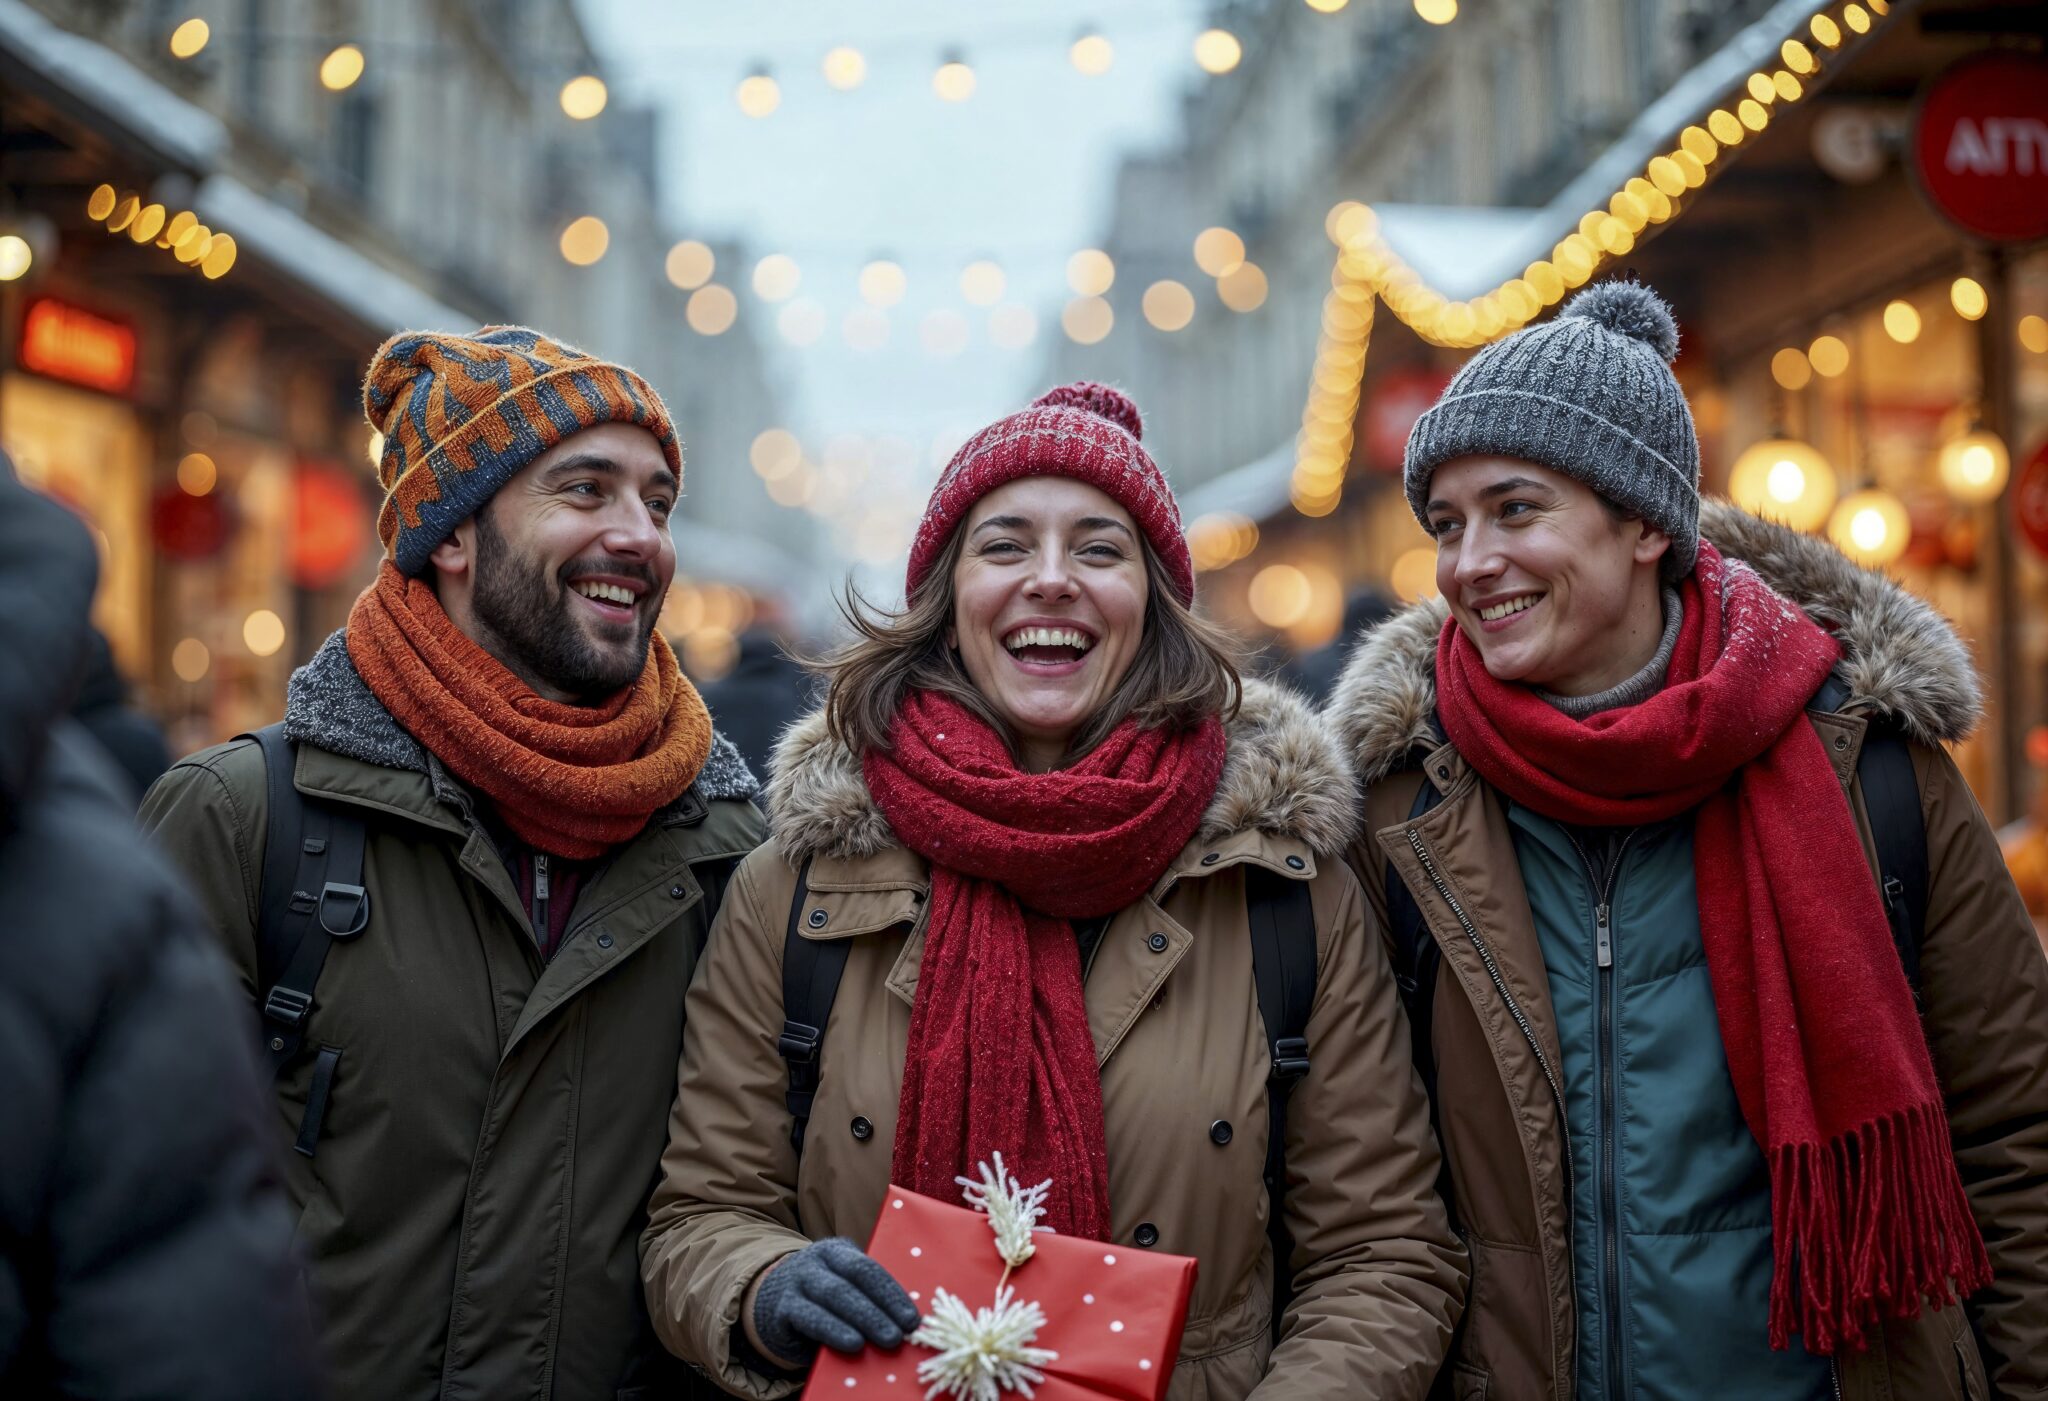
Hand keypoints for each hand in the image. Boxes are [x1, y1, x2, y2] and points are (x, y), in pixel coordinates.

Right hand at [753, 1237, 922, 1362]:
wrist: (770, 1302)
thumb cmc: (820, 1298)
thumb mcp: (842, 1287)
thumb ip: (866, 1298)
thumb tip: (905, 1323)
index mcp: (837, 1251)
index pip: (868, 1268)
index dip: (892, 1293)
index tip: (912, 1318)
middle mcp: (816, 1261)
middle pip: (853, 1278)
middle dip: (881, 1306)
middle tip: (902, 1332)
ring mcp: (798, 1282)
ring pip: (833, 1295)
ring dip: (863, 1318)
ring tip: (886, 1339)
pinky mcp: (783, 1308)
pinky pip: (810, 1317)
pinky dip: (834, 1331)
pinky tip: (853, 1344)